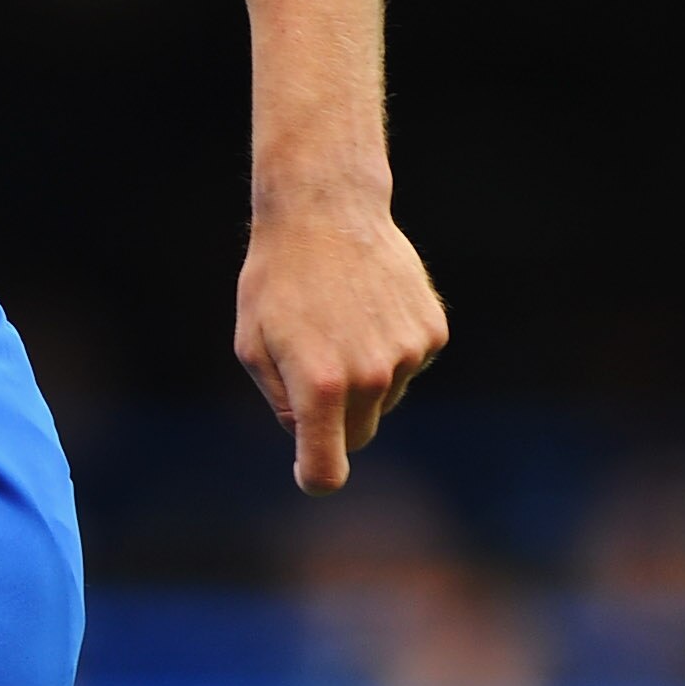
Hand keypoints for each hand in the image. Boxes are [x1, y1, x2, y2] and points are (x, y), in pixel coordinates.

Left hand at [235, 200, 445, 492]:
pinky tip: (368, 310)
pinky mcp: (432, 333)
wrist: (326, 211)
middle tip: (314, 367)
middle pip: (359, 435)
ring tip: (340, 323)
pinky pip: (408, 367)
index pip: (327, 467)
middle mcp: (371, 376)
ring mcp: (408, 354)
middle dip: (336, 419)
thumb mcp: (252, 348)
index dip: (316, 475)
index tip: (310, 471)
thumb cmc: (277, 282)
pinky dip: (390, 351)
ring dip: (364, 378)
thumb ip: (281, 403)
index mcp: (321, 386)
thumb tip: (310, 435)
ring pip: (384, 399)